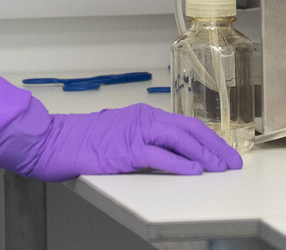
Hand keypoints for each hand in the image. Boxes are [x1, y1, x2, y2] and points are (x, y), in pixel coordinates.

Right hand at [24, 105, 240, 179]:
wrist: (53, 141)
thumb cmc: (82, 141)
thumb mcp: (120, 135)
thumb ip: (145, 141)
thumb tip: (170, 156)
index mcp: (143, 114)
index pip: (186, 124)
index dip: (209, 138)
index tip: (224, 152)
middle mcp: (143, 119)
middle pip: (190, 130)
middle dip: (215, 147)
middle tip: (232, 162)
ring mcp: (135, 133)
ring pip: (180, 140)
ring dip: (204, 155)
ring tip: (220, 167)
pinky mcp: (125, 150)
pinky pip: (160, 156)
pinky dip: (180, 164)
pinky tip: (194, 171)